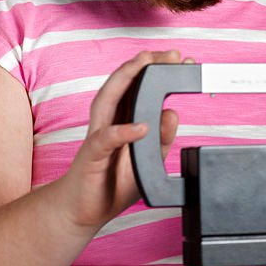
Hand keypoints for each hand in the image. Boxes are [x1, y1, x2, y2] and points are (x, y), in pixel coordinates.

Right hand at [59, 50, 189, 231]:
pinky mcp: (90, 157)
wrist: (82, 212)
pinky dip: (122, 131)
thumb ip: (161, 138)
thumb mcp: (147, 160)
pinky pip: (105, 140)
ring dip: (126, 80)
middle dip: (144, 65)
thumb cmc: (112, 183)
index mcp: (121, 120)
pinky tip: (140, 126)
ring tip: (146, 65)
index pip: (139, 89)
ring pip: (107, 100)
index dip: (157, 72)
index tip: (183, 61)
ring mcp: (97, 137)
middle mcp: (108, 122)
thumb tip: (173, 112)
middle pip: (122, 85)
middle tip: (170, 54)